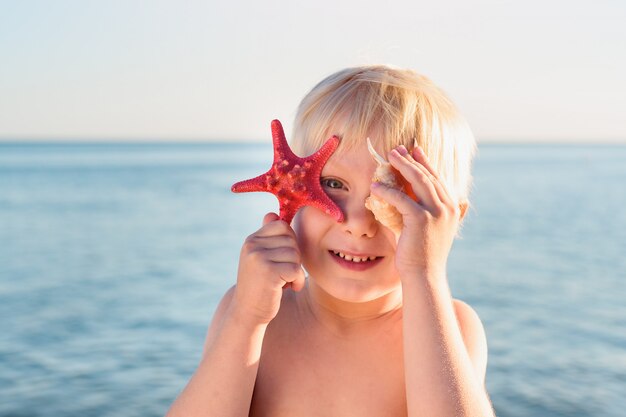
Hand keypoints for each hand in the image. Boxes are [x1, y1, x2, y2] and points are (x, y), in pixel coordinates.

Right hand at [232, 213, 304, 324]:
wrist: (247, 312)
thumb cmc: (259, 285)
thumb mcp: (261, 258)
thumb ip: (267, 237)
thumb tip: (272, 214)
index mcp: (252, 240)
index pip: (282, 226)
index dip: (290, 243)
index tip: (283, 259)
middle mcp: (252, 246)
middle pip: (292, 240)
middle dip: (294, 258)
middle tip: (285, 274)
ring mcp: (259, 258)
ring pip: (295, 254)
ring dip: (296, 271)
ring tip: (284, 282)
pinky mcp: (268, 273)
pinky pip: (296, 269)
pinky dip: (297, 281)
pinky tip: (288, 289)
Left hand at [370, 146, 460, 281]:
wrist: (424, 275)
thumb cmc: (422, 253)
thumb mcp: (427, 228)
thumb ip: (424, 211)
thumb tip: (408, 199)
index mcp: (452, 207)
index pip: (437, 178)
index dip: (424, 162)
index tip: (413, 150)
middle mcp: (448, 207)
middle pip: (427, 175)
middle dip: (411, 160)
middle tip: (397, 150)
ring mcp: (436, 212)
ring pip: (417, 181)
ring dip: (401, 167)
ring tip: (388, 157)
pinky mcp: (421, 219)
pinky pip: (401, 198)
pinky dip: (387, 191)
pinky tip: (375, 187)